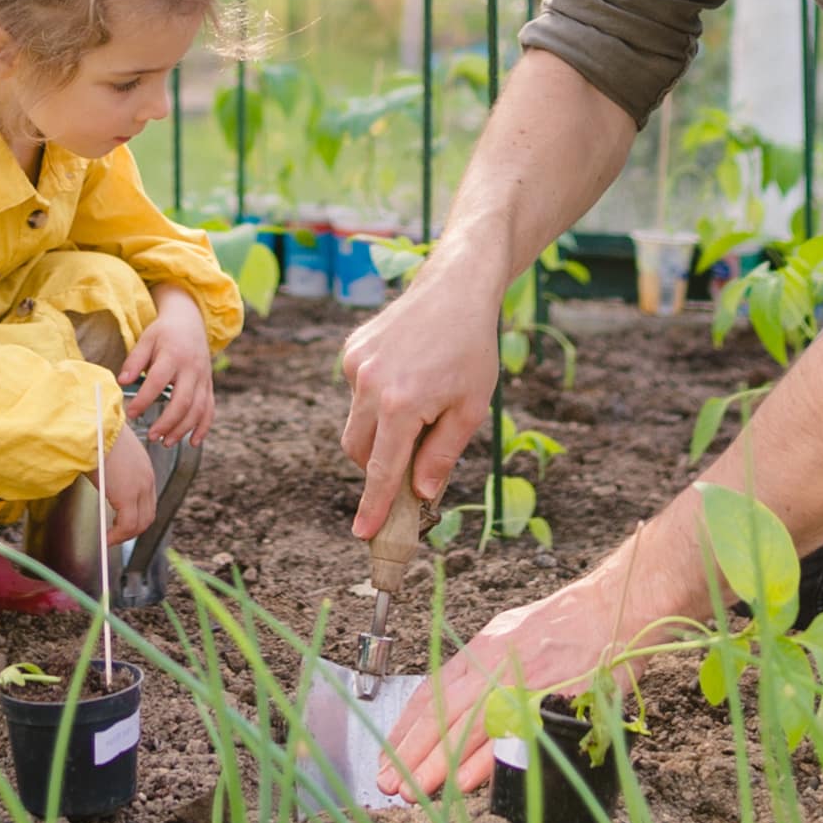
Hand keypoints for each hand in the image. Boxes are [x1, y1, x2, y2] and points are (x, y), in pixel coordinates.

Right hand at [102, 423, 159, 548]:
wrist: (92, 427)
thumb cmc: (95, 434)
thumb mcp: (110, 453)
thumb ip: (113, 470)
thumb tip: (102, 481)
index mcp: (144, 468)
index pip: (147, 501)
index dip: (135, 516)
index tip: (121, 524)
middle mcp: (147, 479)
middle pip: (147, 516)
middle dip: (132, 530)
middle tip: (116, 536)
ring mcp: (140, 488)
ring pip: (139, 524)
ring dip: (124, 535)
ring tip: (109, 539)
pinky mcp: (128, 496)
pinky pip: (127, 526)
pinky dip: (117, 536)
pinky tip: (106, 539)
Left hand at [120, 293, 216, 443]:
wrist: (190, 321)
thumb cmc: (164, 333)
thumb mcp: (146, 340)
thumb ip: (134, 361)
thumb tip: (121, 381)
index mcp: (173, 355)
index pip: (158, 381)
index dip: (144, 400)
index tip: (131, 414)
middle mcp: (192, 369)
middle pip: (183, 400)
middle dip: (167, 422)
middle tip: (152, 436)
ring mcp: (203, 378)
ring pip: (198, 409)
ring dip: (183, 429)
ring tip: (166, 442)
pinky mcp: (209, 385)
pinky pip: (209, 409)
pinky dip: (203, 428)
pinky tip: (193, 442)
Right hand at [337, 249, 502, 541]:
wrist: (455, 288)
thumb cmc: (471, 349)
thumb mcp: (470, 408)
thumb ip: (442, 455)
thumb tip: (420, 493)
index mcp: (401, 404)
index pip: (381, 470)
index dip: (373, 506)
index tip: (364, 533)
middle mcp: (369, 385)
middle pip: (358, 451)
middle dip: (378, 467)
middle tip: (412, 464)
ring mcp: (355, 366)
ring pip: (356, 423)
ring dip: (379, 431)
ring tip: (419, 404)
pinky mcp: (351, 351)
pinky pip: (356, 394)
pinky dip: (376, 401)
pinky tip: (407, 377)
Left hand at [377, 565, 673, 798]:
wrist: (617, 607)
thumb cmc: (569, 624)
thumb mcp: (513, 633)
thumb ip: (485, 667)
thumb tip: (457, 702)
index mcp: (483, 648)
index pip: (432, 692)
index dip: (406, 727)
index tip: (387, 754)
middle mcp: (494, 665)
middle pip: (441, 715)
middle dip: (410, 753)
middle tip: (388, 784)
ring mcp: (521, 684)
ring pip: (466, 730)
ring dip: (435, 766)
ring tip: (412, 793)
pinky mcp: (549, 703)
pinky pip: (508, 739)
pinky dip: (482, 764)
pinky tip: (460, 785)